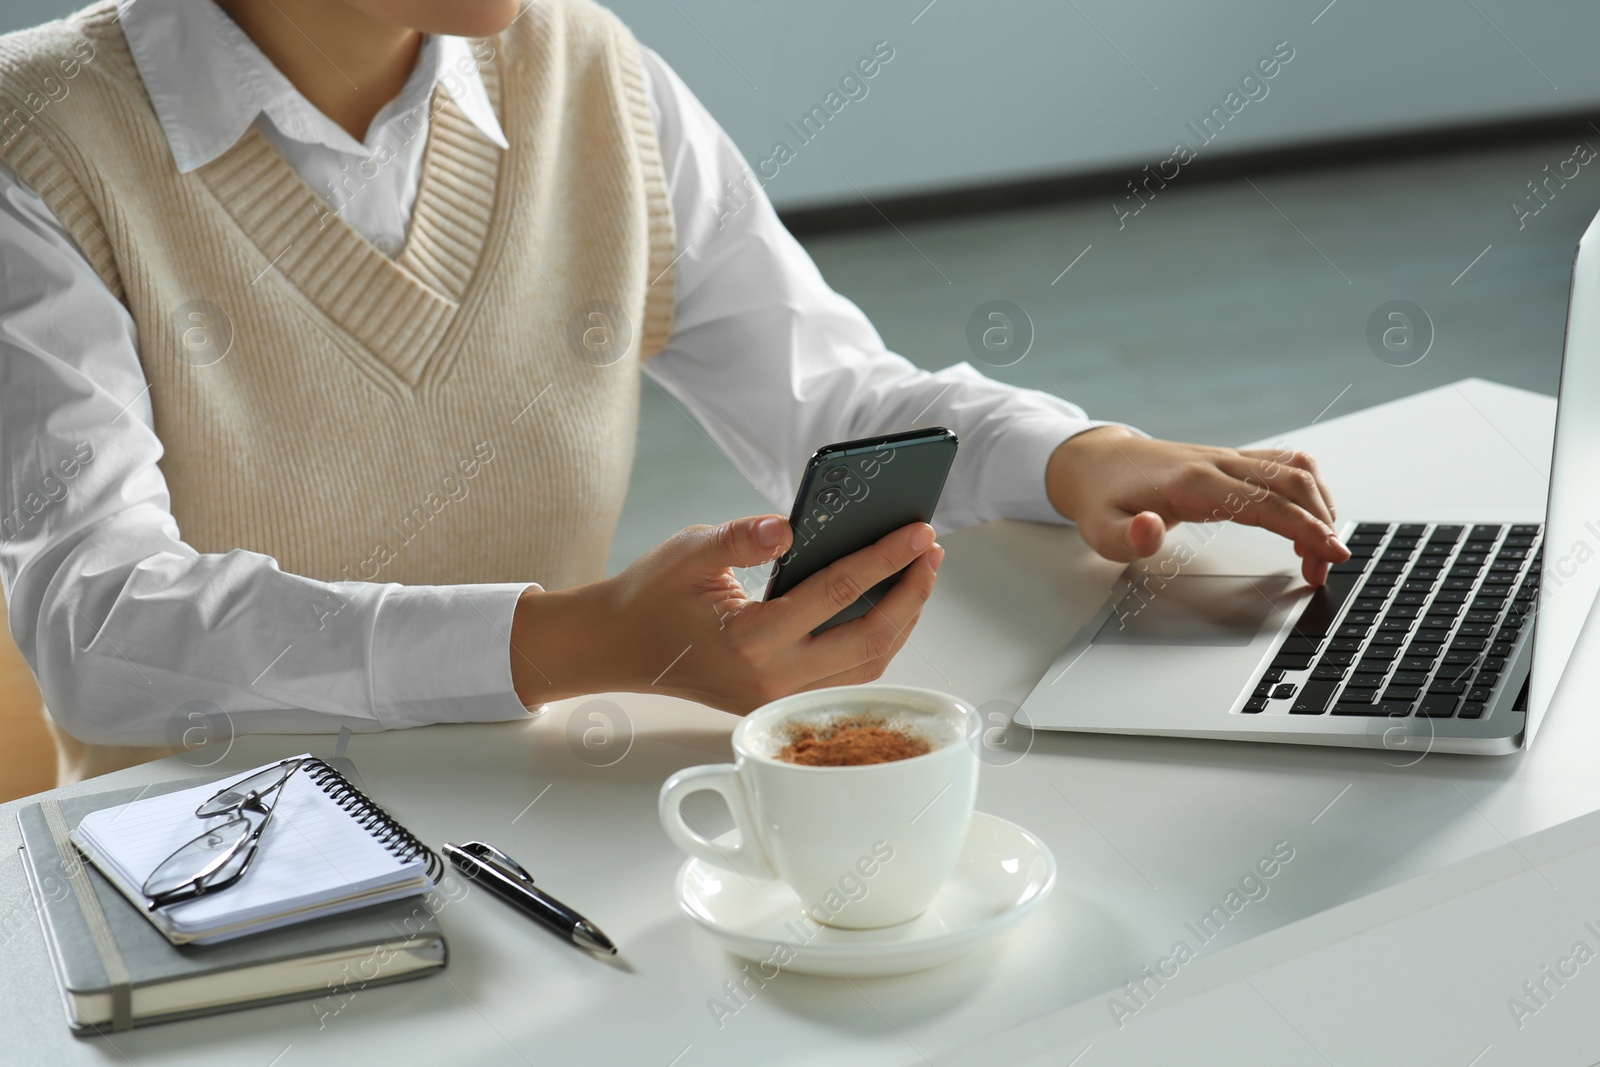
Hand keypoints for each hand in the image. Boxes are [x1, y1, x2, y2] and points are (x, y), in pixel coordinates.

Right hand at [509, 515, 943, 712]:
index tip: (918, 532)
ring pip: (867, 666)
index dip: (884, 559)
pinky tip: (890, 606)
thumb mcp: (689, 550)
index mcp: (749, 638)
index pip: (836, 594)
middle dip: (911, 593)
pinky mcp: (781, 703)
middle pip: (869, 640)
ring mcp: (778, 698)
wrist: (621, 648)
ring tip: (920, 574)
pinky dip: (878, 642)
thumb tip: (790, 526)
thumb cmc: (653, 595)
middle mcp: (770, 678)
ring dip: (902, 620)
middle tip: (932, 551)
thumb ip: (741, 538)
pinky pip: (848, 678)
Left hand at [1044, 426, 1348, 584]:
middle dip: (1320, 525)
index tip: (1330, 553)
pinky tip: (1308, 519)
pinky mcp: (1232, 459)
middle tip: (1326, 566)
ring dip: (1319, 507)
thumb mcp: (1101, 531)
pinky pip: (1284, 465)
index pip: (1264, 503)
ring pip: (1294, 470)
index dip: (1304, 528)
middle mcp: (1217, 463)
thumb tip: (1150, 530)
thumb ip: (1126, 538)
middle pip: (1291, 484)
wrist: (1096, 462)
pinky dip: (1308, 490)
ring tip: (1318, 550)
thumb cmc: (1102, 500)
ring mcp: (1227, 458)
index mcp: (1193, 483)